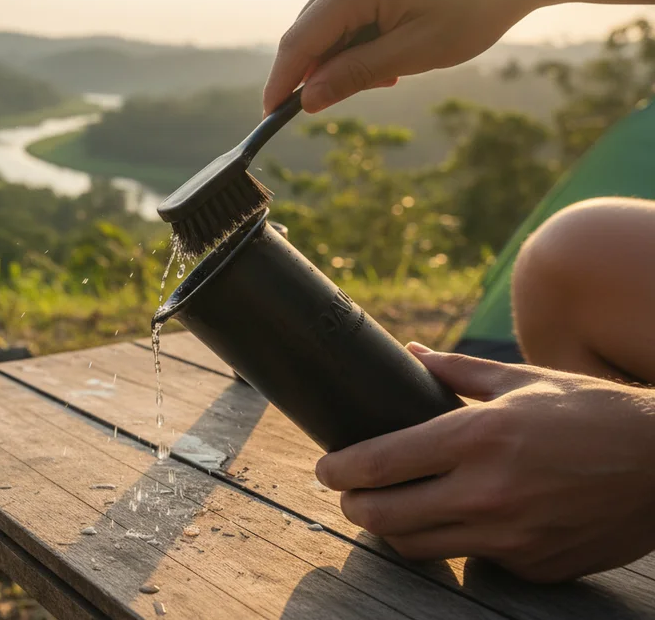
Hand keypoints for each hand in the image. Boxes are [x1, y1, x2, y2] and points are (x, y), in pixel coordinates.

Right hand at [263, 0, 550, 115]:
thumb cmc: (475, 5)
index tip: (269, 117)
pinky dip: (356, 34)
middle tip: (374, 87)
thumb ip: (356, 75)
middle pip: (308, 32)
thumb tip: (308, 100)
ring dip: (344, 54)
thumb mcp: (416, 52)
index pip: (299, 42)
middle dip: (324, 70)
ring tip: (394, 66)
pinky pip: (341, 8)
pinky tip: (392, 41)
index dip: (281, 83)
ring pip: (324, 23)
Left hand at [315, 343, 654, 582]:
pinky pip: (473, 559)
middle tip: (348, 493)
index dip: (338, 469)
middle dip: (354, 505)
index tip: (323, 468)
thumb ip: (455, 372)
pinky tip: (462, 520)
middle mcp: (488, 493)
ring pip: (419, 547)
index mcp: (479, 438)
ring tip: (392, 508)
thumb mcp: (524, 380)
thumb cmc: (594, 413)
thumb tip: (408, 352)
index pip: (380, 464)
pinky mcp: (533, 566)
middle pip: (384, 516)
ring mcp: (511, 537)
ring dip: (395, 530)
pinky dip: (457, 542)